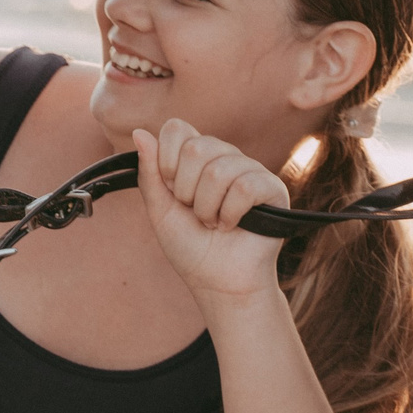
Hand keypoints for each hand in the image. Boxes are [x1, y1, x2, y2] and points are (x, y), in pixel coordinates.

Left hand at [133, 119, 285, 305]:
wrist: (219, 284)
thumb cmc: (191, 248)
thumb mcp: (161, 210)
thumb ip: (150, 173)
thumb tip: (139, 132)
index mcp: (197, 158)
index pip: (177, 128)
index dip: (166, 159)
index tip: (170, 189)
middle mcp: (225, 157)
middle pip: (195, 148)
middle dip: (186, 190)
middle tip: (195, 213)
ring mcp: (250, 170)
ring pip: (218, 170)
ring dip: (207, 208)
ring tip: (213, 223)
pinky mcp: (272, 188)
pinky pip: (245, 185)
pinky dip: (230, 213)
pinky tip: (232, 225)